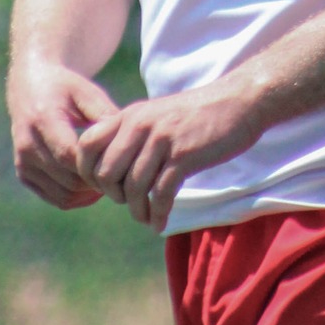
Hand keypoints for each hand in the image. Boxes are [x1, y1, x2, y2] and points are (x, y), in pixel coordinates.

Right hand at [7, 59, 120, 209]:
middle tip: (123, 177)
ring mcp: (23, 162)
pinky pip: (56, 199)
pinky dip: (78, 198)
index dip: (97, 166)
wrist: (29, 87)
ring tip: (111, 180)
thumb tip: (129, 143)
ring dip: (90, 194)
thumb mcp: (87, 93)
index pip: (69, 155)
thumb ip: (107, 116)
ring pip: (64, 195)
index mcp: (43, 119)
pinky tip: (95, 186)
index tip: (121, 163)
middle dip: (98, 182)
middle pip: (69, 180)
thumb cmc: (66, 89)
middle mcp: (28, 144)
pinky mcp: (24, 174)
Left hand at [75, 79, 262, 231]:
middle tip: (129, 202)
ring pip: (133, 187)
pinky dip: (157, 214)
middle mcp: (139, 125)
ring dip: (137, 211)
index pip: (86, 145)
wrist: (238, 102)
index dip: (89, 172)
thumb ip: (132, 135)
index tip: (106, 187)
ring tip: (145, 218)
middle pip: (106, 173)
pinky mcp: (183, 156)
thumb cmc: (197, 114)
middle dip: (114, 195)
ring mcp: (161, 140)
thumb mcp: (156, 115)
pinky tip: (160, 223)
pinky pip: (160, 194)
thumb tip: (110, 169)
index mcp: (129, 115)